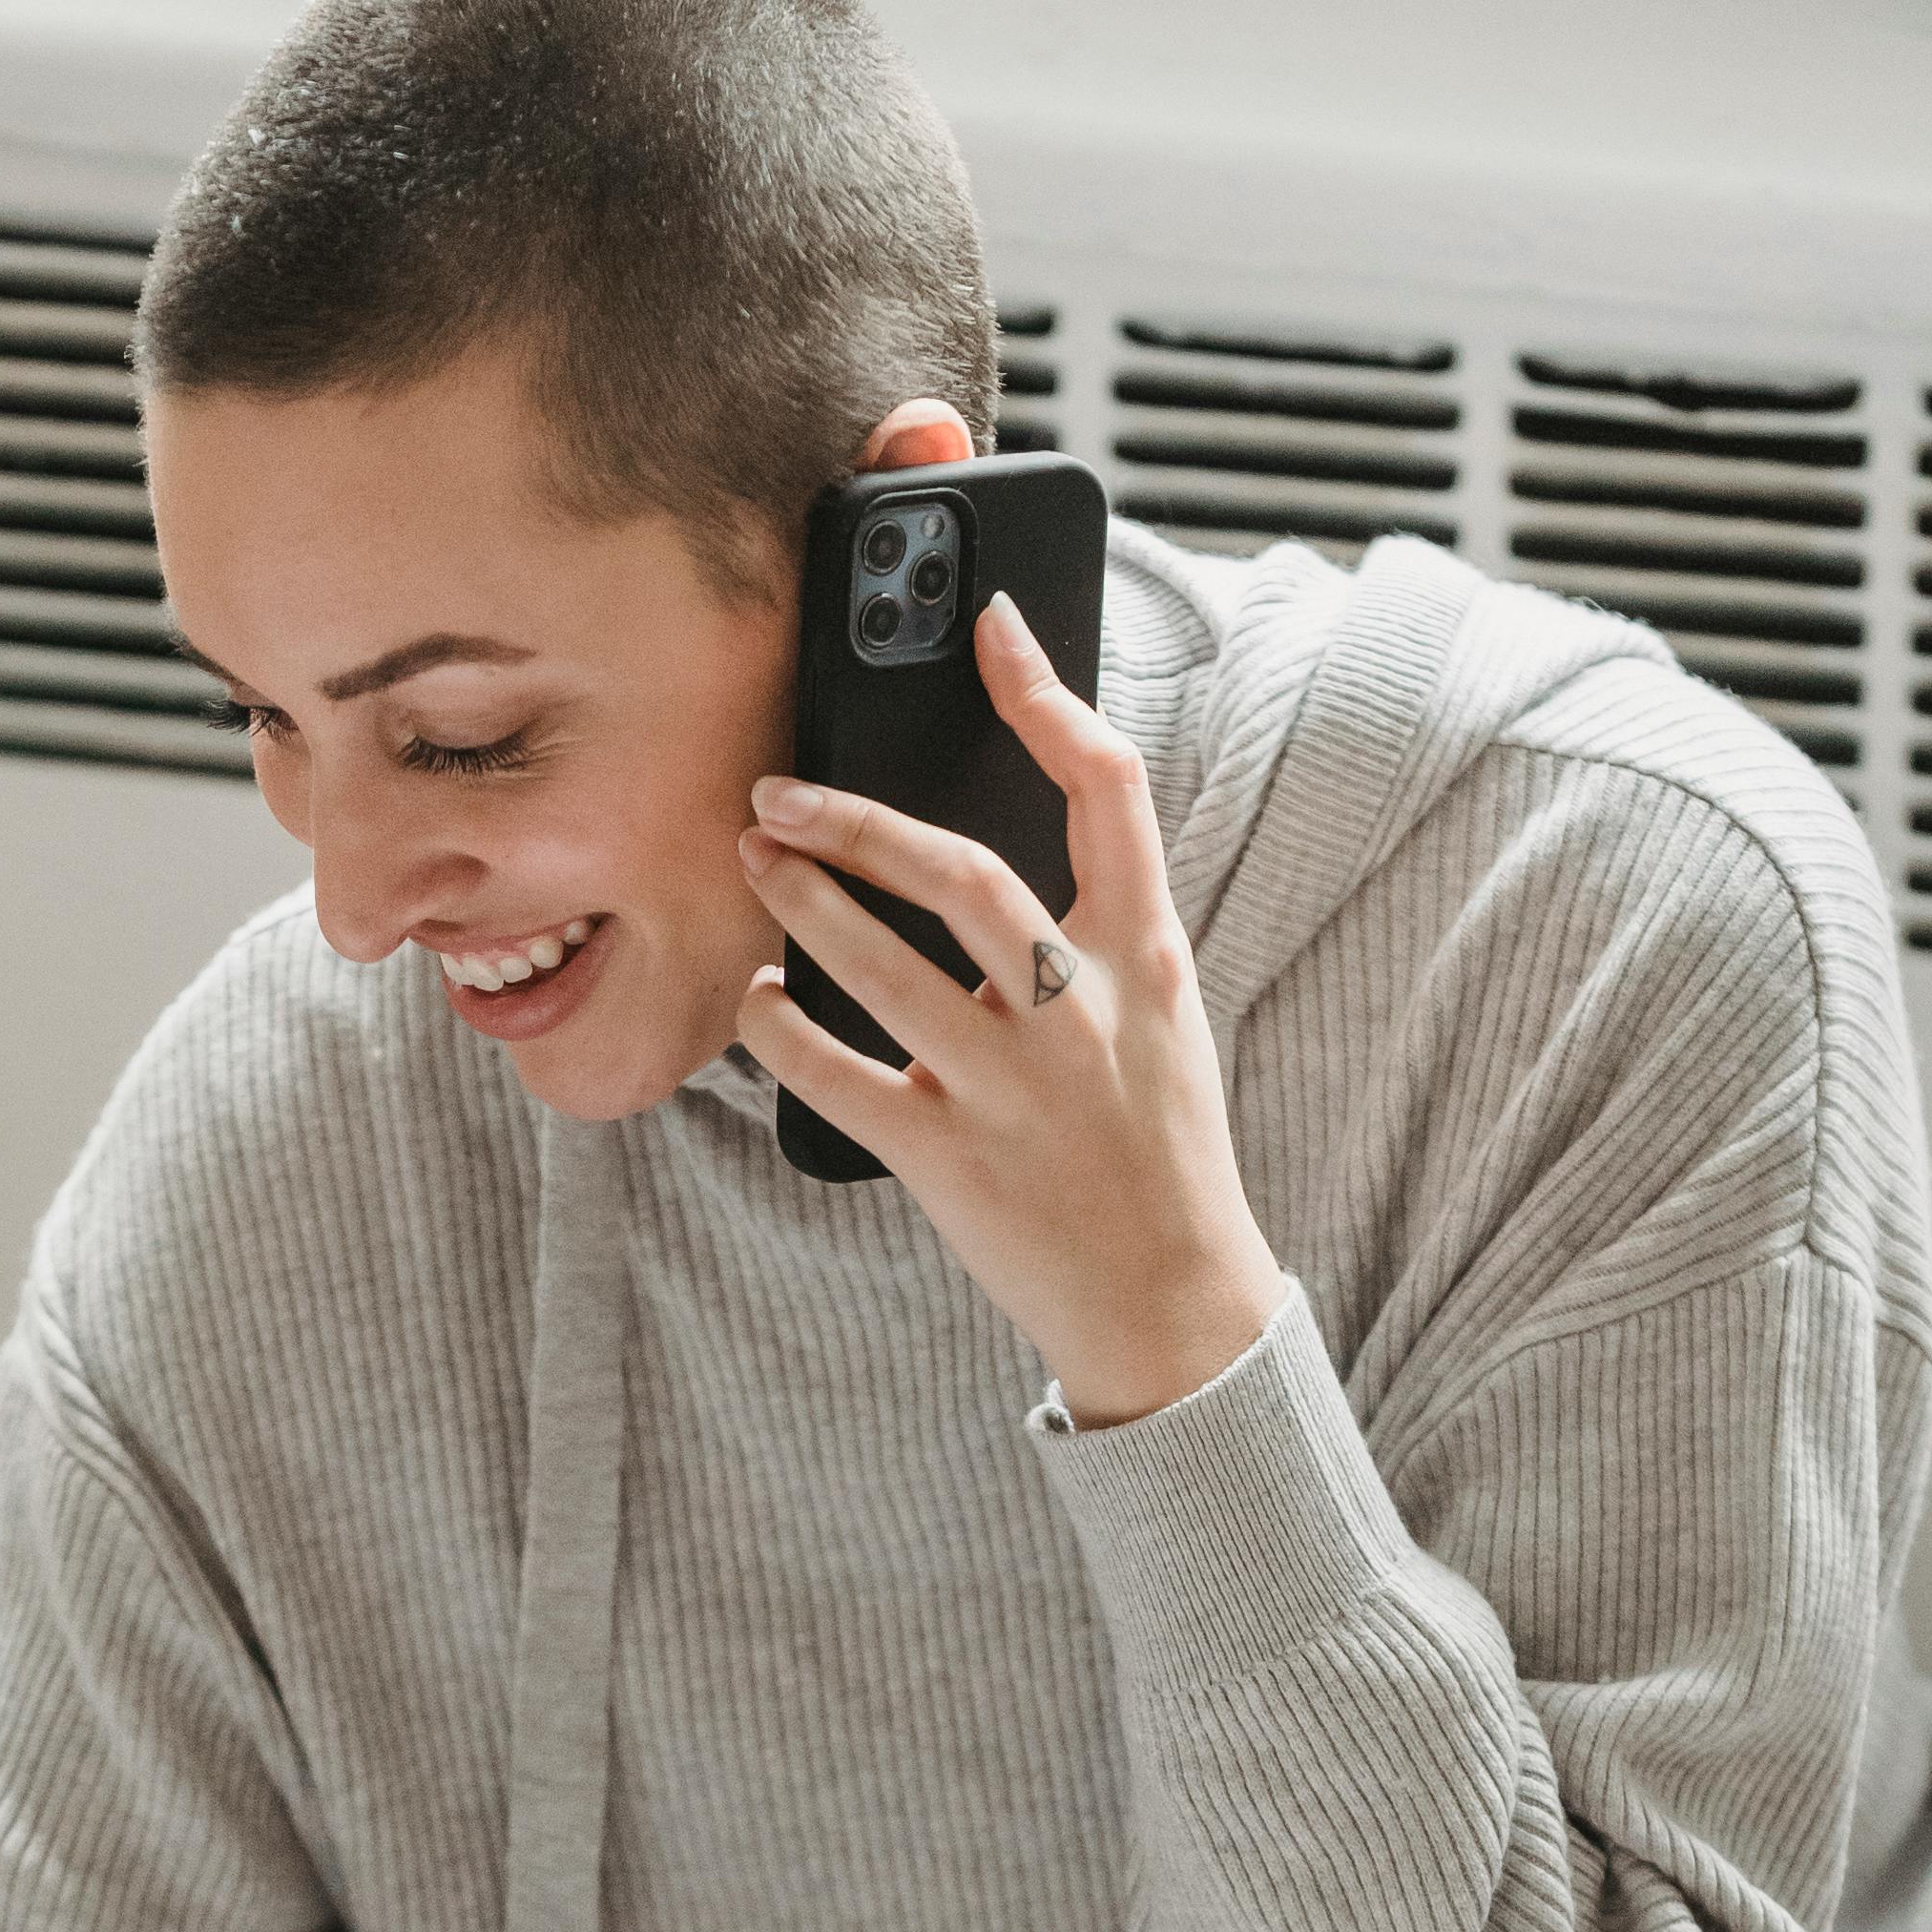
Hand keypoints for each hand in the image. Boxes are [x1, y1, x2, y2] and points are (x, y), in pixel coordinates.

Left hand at [738, 594, 1282, 1424]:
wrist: (1176, 1307)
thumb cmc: (1158, 1153)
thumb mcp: (1163, 1023)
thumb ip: (1099, 934)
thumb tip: (993, 845)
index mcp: (1150, 962)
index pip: (1108, 793)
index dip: (1046, 695)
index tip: (989, 623)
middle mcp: (1082, 1014)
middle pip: (963, 872)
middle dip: (858, 819)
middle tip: (780, 791)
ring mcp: (1013, 1092)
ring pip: (885, 966)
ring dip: (803, 902)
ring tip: (754, 862)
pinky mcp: (952, 1163)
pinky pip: (840, 1078)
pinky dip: (782, 1032)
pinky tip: (756, 1002)